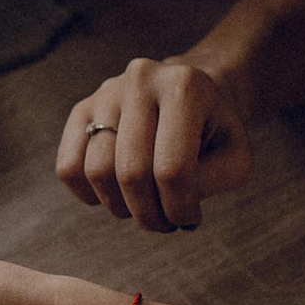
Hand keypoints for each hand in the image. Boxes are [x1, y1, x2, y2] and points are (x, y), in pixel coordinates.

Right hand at [58, 56, 253, 231]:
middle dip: (148, 213)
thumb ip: (211, 181)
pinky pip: (68, 166)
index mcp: (184, 88)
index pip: (172, 167)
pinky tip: (113, 194)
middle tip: (163, 223)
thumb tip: (169, 202)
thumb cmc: (214, 130)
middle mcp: (140, 81)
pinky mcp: (82, 110)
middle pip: (131, 171)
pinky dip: (87, 194)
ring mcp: (105, 93)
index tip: (189, 220)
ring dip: (120, 207)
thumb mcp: (236, 156)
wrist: (189, 92)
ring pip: (97, 171)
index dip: (179, 208)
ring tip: (142, 208)